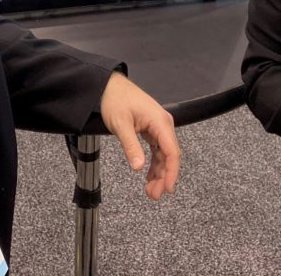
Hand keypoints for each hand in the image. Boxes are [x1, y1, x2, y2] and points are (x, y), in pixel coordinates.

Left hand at [99, 72, 178, 199]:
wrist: (108, 86)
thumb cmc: (115, 99)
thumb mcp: (121, 125)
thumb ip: (131, 146)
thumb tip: (138, 166)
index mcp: (160, 121)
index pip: (172, 151)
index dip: (172, 172)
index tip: (167, 188)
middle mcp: (163, 124)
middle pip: (169, 156)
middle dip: (164, 176)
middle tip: (154, 194)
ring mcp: (157, 126)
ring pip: (163, 154)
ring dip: (158, 172)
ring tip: (150, 190)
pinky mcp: (151, 128)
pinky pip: (157, 149)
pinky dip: (153, 163)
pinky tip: (148, 175)